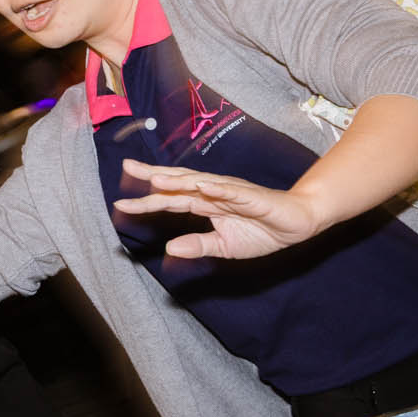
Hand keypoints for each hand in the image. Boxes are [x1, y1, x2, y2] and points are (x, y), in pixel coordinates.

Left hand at [115, 161, 330, 259]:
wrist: (297, 225)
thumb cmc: (261, 232)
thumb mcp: (223, 247)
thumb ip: (198, 246)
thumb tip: (170, 249)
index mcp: (205, 204)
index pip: (170, 199)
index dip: (147, 200)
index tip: (121, 202)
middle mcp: (214, 193)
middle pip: (179, 182)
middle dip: (153, 176)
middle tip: (127, 168)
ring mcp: (232, 192)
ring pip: (201, 184)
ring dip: (178, 180)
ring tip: (155, 178)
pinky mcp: (253, 197)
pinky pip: (233, 192)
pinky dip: (217, 188)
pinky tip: (202, 185)